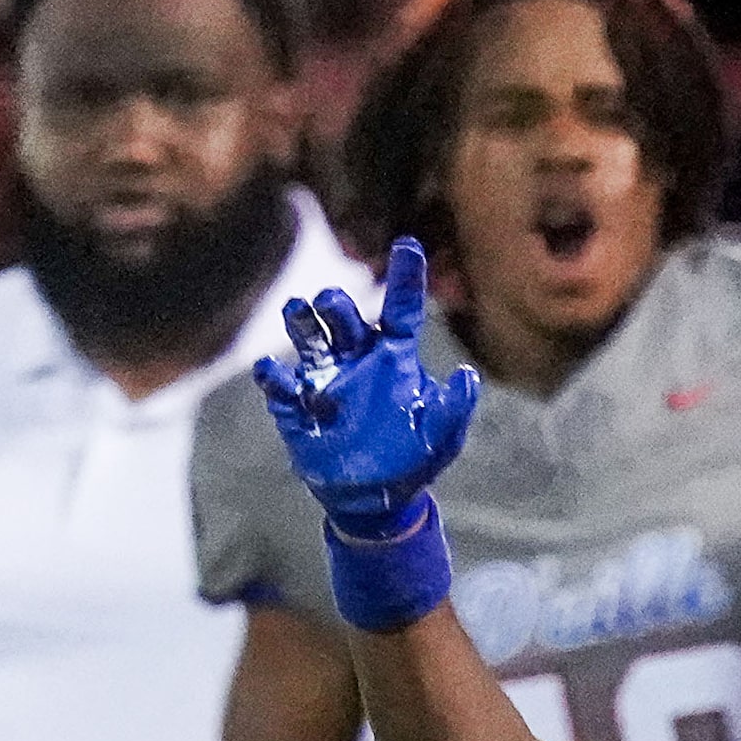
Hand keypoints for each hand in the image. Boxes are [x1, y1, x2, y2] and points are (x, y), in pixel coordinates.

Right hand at [254, 237, 479, 536]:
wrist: (375, 497)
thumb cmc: (412, 461)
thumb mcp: (441, 436)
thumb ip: (453, 406)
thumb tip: (466, 375)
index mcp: (394, 359)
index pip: (400, 310)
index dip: (405, 278)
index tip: (408, 243)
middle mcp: (357, 359)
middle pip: (345, 318)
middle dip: (337, 306)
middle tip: (335, 304)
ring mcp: (325, 379)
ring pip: (309, 337)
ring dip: (302, 322)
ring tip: (300, 311)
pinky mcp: (298, 405)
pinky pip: (281, 384)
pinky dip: (275, 377)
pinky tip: (274, 372)